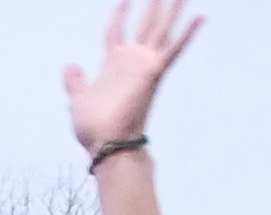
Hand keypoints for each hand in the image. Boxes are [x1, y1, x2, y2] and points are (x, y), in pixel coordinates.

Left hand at [63, 0, 202, 153]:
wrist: (106, 144)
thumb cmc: (94, 129)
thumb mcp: (77, 99)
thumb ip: (74, 82)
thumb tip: (70, 66)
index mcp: (113, 65)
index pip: (116, 31)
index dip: (119, 13)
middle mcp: (132, 62)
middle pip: (145, 25)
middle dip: (153, 5)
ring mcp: (145, 65)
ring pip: (162, 29)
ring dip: (173, 10)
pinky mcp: (154, 72)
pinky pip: (174, 48)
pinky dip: (188, 33)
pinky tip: (200, 15)